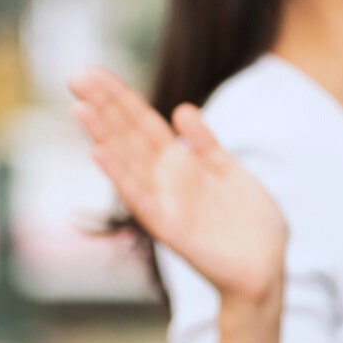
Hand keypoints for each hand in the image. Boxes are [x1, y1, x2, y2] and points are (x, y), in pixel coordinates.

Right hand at [69, 68, 287, 308]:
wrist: (265, 269)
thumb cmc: (249, 223)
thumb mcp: (229, 172)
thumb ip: (206, 144)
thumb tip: (181, 109)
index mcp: (182, 165)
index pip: (144, 124)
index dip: (121, 99)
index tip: (93, 73)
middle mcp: (167, 182)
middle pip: (131, 137)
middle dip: (106, 108)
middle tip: (76, 77)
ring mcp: (167, 204)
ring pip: (129, 164)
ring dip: (104, 137)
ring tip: (80, 109)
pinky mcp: (173, 230)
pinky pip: (143, 199)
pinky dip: (121, 176)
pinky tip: (99, 154)